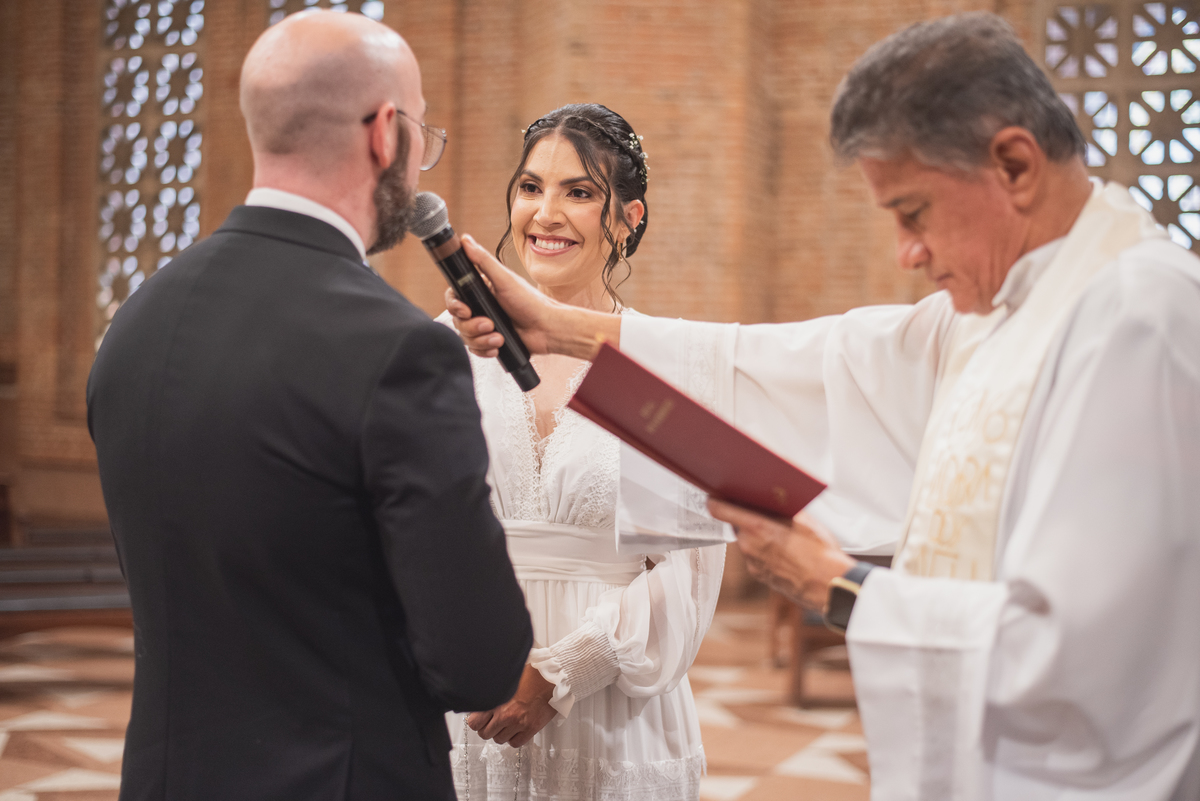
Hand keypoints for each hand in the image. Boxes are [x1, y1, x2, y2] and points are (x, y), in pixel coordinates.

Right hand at [445, 235, 620, 359]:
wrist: (548, 329)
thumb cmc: (531, 302)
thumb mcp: (505, 280)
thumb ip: (483, 261)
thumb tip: (466, 240)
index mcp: (481, 290)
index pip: (454, 297)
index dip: (455, 305)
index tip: (465, 310)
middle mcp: (481, 307)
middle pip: (458, 320)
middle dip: (472, 326)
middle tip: (489, 324)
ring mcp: (485, 325)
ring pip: (466, 337)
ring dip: (481, 339)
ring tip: (499, 337)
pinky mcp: (491, 341)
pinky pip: (475, 349)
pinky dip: (485, 349)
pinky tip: (498, 346)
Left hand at [466, 663, 556, 747]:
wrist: (553, 677)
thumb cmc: (533, 674)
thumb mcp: (507, 679)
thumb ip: (493, 690)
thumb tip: (482, 696)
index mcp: (497, 700)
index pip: (474, 723)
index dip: (476, 721)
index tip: (480, 718)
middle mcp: (506, 714)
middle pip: (485, 734)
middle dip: (487, 728)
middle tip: (493, 722)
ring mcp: (518, 723)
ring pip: (499, 740)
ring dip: (500, 733)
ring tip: (506, 724)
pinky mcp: (531, 729)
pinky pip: (515, 743)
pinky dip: (514, 738)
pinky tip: (516, 729)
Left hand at [707, 499, 854, 609]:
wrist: (828, 585)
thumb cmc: (820, 553)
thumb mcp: (803, 520)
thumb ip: (780, 507)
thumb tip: (770, 499)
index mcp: (757, 528)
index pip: (720, 510)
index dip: (716, 500)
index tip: (715, 495)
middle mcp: (749, 546)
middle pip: (737, 524)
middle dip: (747, 517)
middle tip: (763, 512)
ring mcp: (752, 562)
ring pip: (747, 541)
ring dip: (756, 535)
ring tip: (780, 533)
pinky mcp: (758, 575)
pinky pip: (754, 556)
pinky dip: (763, 551)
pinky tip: (783, 550)